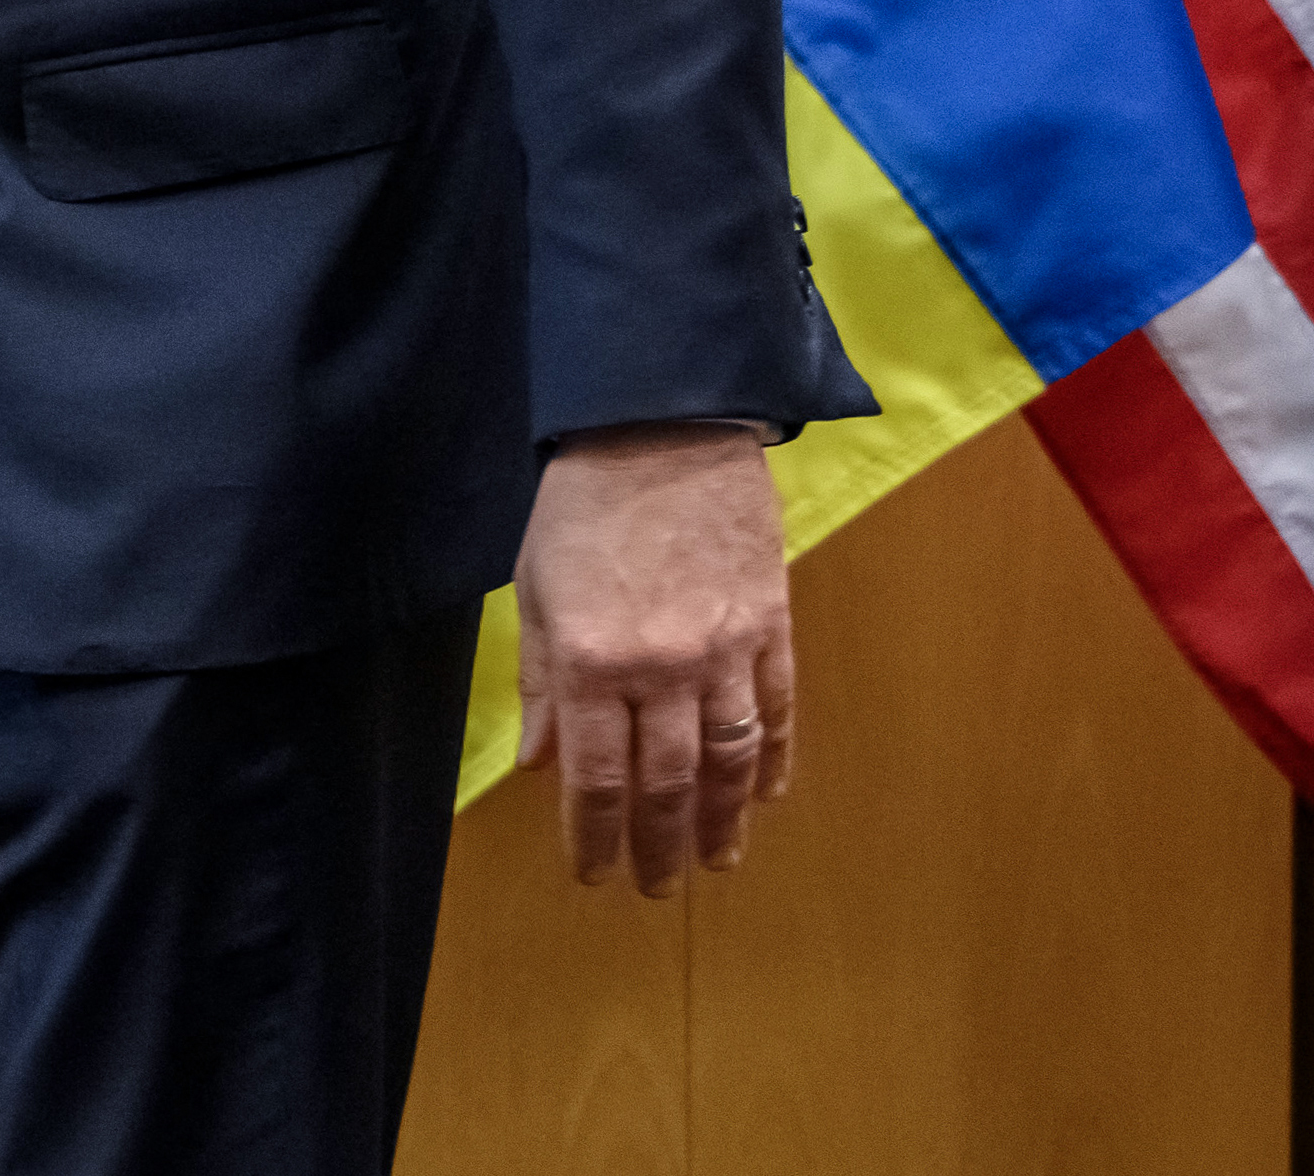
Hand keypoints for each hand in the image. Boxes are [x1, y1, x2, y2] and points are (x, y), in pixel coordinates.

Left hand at [515, 424, 796, 894]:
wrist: (663, 426)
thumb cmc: (581, 503)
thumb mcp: (536, 588)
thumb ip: (543, 681)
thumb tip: (539, 763)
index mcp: (592, 662)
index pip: (595, 777)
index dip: (595, 835)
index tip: (595, 874)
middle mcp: (662, 669)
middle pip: (668, 785)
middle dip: (660, 845)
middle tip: (658, 888)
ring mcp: (725, 650)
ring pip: (731, 761)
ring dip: (724, 822)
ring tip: (716, 861)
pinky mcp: (770, 626)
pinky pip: (777, 711)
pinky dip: (773, 760)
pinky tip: (764, 796)